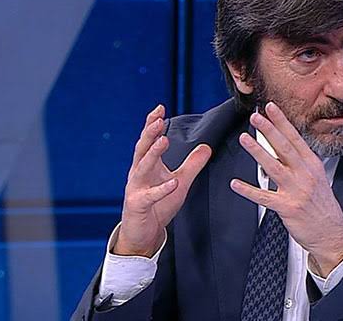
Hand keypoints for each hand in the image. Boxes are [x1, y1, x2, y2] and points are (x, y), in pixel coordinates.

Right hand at [114, 104, 211, 256]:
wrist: (143, 233)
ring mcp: (136, 189)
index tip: (160, 108)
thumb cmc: (158, 205)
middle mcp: (138, 173)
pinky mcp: (138, 205)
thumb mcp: (180, 181)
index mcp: (147, 165)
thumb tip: (206, 146)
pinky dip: (161, 189)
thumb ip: (192, 164)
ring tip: (163, 141)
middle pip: (142, 149)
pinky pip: (150, 196)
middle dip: (149, 133)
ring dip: (153, 154)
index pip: (149, 140)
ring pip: (142, 168)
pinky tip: (172, 182)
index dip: (152, 124)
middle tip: (158, 119)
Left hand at [230, 102, 342, 276]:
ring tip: (244, 139)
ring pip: (273, 167)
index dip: (282, 122)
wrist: (332, 233)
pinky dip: (248, 190)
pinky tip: (235, 184)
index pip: (295, 138)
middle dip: (269, 130)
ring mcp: (296, 190)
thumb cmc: (322, 206)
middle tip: (256, 117)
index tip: (271, 108)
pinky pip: (264, 196)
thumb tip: (282, 147)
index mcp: (312, 165)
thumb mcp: (317, 179)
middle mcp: (305, 175)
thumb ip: (300, 163)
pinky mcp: (287, 207)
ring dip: (257, 151)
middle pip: (284, 147)